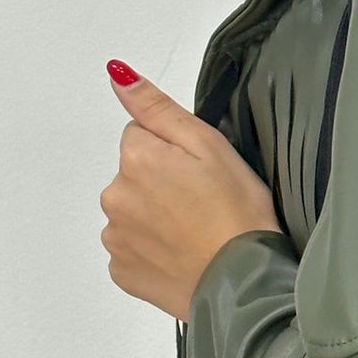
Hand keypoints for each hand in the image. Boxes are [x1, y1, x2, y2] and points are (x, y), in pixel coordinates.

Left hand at [100, 60, 284, 321]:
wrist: (242, 282)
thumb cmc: (236, 211)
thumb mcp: (208, 145)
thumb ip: (157, 108)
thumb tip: (117, 74)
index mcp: (136, 158)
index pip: (141, 135)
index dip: (174, 150)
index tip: (200, 171)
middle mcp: (114, 196)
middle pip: (133, 174)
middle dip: (161, 182)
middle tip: (203, 202)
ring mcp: (116, 238)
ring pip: (132, 212)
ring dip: (156, 217)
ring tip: (196, 232)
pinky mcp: (123, 272)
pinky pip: (133, 250)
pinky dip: (154, 250)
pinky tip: (184, 254)